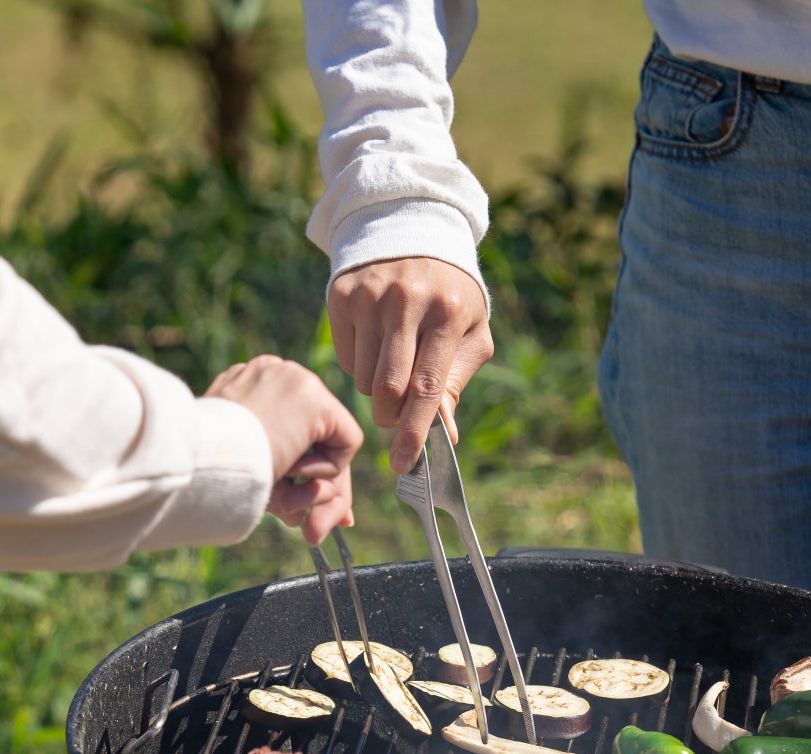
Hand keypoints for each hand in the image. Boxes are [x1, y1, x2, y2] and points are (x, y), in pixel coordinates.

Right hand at [206, 355, 362, 544]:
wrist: (202, 461)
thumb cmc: (208, 475)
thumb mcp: (242, 473)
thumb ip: (273, 481)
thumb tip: (300, 512)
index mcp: (249, 388)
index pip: (292, 429)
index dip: (302, 472)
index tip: (303, 512)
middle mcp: (275, 377)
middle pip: (317, 439)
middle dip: (320, 491)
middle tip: (315, 532)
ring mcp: (298, 382)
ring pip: (333, 445)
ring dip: (315, 489)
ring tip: (287, 504)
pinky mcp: (317, 400)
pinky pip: (347, 443)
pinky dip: (328, 471)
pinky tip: (294, 470)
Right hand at [328, 257, 494, 472]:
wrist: (412, 232)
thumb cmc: (449, 296)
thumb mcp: (468, 332)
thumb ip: (454, 382)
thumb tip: (445, 435)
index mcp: (447, 313)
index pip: (426, 387)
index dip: (414, 431)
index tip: (404, 463)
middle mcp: (407, 301)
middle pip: (387, 389)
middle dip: (393, 416)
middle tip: (399, 416)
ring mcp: (370, 296)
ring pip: (363, 379)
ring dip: (377, 392)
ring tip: (393, 366)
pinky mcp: (342, 295)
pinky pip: (346, 359)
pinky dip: (360, 367)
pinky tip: (376, 344)